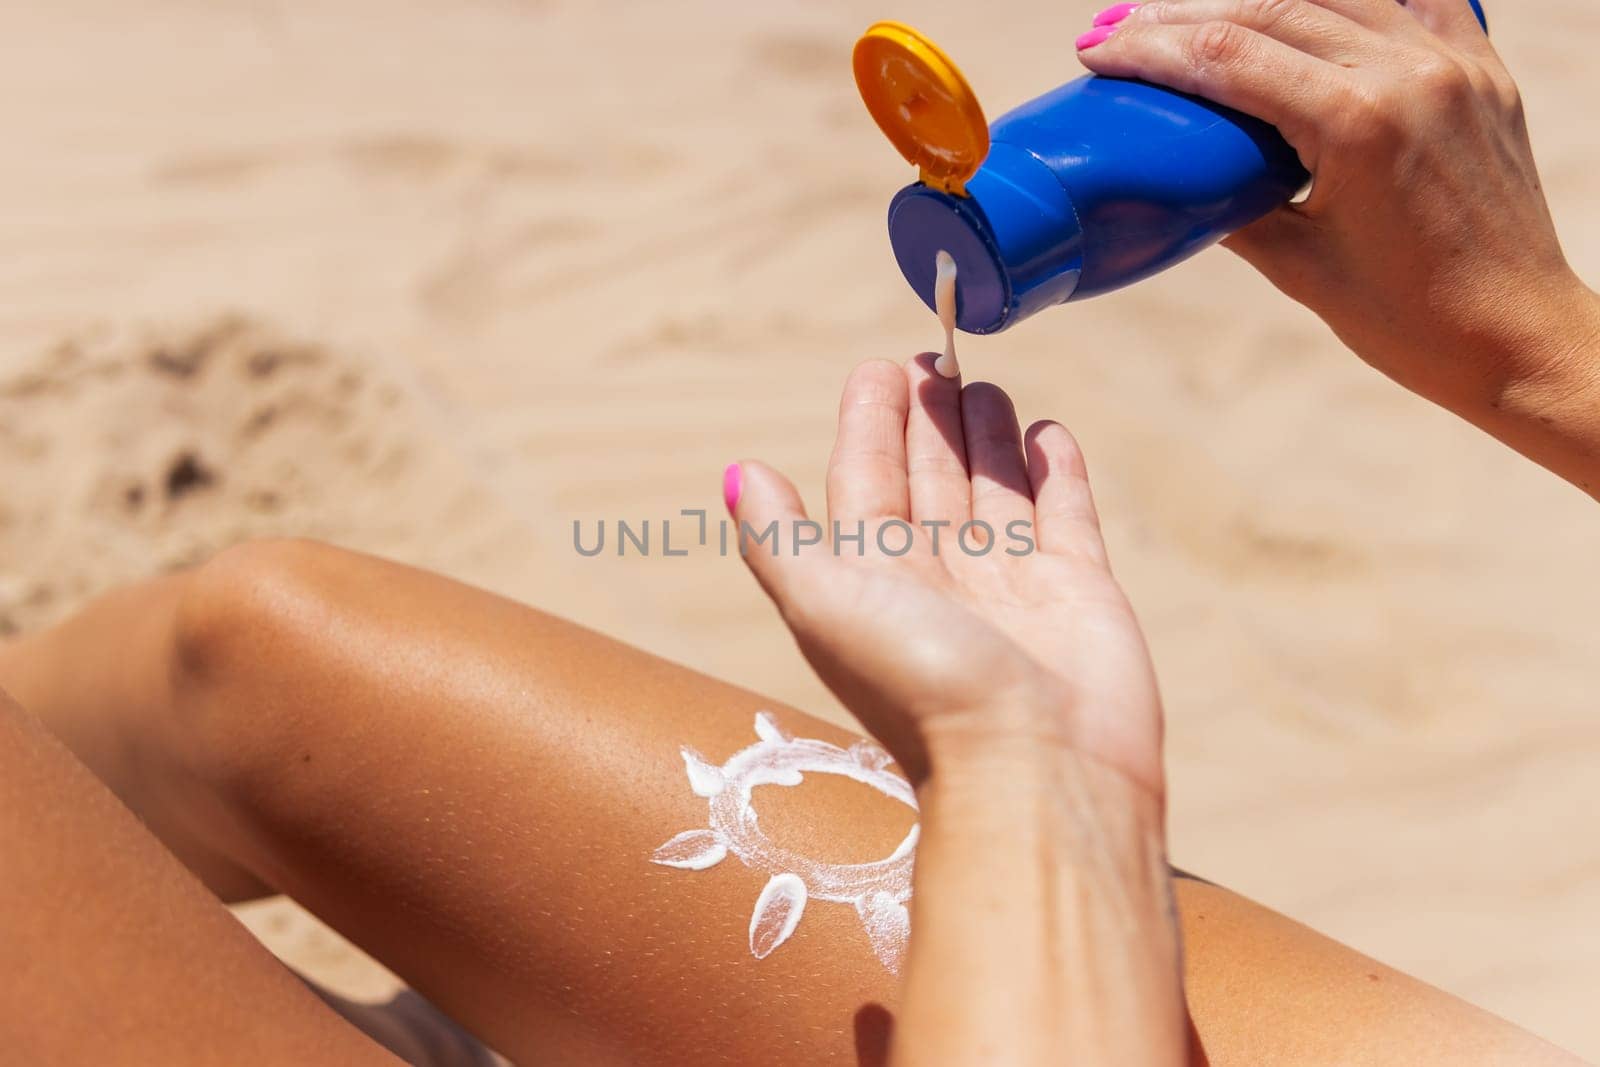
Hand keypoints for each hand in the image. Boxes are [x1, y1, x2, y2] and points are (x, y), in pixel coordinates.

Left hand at [726, 356, 1162, 795]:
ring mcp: (1011, 583)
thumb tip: (738, 474)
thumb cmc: (920, 683)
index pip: (866, 480)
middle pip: (929, 476)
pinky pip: (1063, 512)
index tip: (881, 368)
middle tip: (937, 353)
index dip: (868, 424)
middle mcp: (939, 577)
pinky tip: (1045, 432)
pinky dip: (1053, 470)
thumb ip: (779, 538)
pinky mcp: (1078, 589)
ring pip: (993, 487)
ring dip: (985, 435)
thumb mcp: (823, 604)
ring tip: (984, 384)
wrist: (1036, 768)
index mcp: (875, 577)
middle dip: (929, 416)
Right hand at [1076, 0, 1599, 420]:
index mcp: (1360, 123)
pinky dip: (1352, 1)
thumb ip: (1235, 206)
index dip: (1152, 48)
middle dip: (1186, 15)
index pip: (1229, 57)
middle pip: (1272, 8)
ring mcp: (1455, 63)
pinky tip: (1310, 10)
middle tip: (1123, 27)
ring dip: (1256, 0)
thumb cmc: (1409, 321)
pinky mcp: (1483, 70)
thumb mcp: (1299, 267)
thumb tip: (1180, 177)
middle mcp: (1411, 73)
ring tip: (1198, 16)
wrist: (1518, 338)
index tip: (1097, 48)